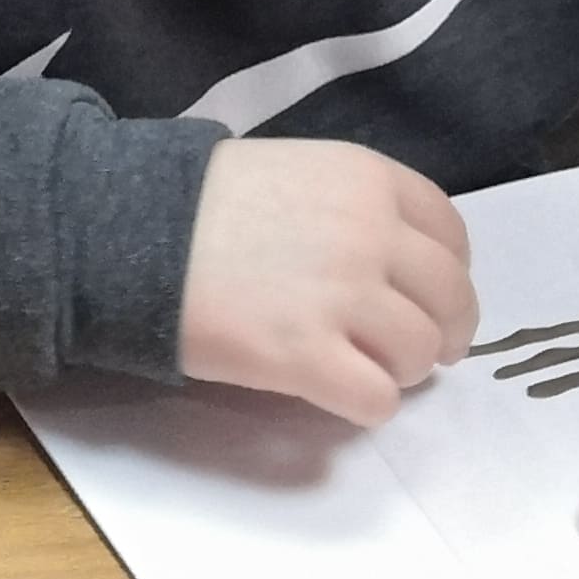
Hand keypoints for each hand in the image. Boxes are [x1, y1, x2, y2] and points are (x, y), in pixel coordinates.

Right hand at [178, 139, 477, 423]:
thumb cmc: (199, 202)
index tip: (429, 299)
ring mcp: (343, 298)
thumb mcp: (294, 172)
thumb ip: (352, 207)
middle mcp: (371, 236)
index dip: (448, 276)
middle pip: (449, 299)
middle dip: (442, 332)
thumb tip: (391, 265)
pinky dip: (368, 406)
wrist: (127, 229)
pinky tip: (340, 395)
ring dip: (400, 370)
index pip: (452, 236)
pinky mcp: (307, 357)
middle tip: (415, 353)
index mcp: (370, 182)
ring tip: (363, 370)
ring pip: (419, 353)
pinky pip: (377, 400)